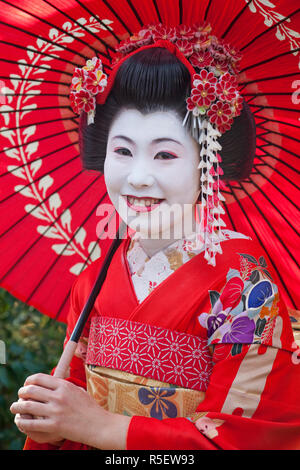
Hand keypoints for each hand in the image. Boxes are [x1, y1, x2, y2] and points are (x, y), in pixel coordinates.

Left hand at [10, 373, 129, 448]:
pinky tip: (20, 421)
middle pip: (31, 390)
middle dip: (21, 393)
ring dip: (17, 407)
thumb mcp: (78, 391)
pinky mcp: (54, 426)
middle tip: (19, 396)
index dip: (29, 381)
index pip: (39, 378)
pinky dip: (22, 422)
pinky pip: (32, 424)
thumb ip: (64, 386)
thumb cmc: (89, 408)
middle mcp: (59, 396)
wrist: (98, 424)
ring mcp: (56, 411)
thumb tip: (51, 383)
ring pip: (28, 406)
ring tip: (14, 407)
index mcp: (64, 385)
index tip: (26, 385)